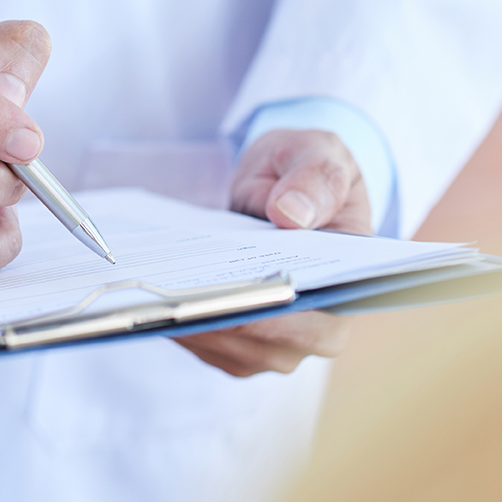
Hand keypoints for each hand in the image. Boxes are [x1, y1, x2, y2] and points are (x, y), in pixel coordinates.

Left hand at [174, 129, 370, 375]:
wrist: (279, 182)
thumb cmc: (308, 170)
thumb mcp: (318, 154)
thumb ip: (315, 178)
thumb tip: (291, 214)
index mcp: (352, 287)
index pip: (322, 324)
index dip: (278, 319)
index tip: (235, 297)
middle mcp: (319, 328)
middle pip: (266, 347)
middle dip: (219, 321)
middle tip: (172, 298)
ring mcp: (276, 341)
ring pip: (227, 347)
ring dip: (188, 323)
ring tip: (151, 293)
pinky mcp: (235, 338)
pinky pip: (202, 338)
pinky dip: (174, 318)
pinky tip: (148, 292)